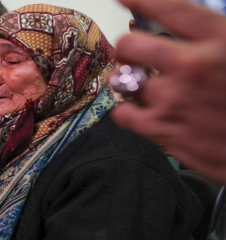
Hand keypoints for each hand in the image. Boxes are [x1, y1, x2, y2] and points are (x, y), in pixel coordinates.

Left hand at [112, 0, 225, 183]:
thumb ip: (212, 39)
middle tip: (133, 55)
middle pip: (130, 44)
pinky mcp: (161, 129)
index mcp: (221, 40)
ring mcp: (173, 98)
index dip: (141, 0)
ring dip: (129, 81)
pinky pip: (122, 113)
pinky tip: (140, 109)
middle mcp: (192, 65)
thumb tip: (186, 31)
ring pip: (124, 80)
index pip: (170, 9)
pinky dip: (127, 110)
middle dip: (127, 47)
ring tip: (142, 86)